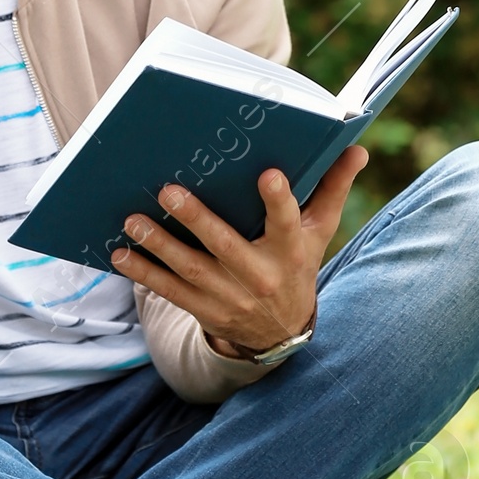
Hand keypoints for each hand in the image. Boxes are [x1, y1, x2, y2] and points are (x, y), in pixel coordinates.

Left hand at [109, 146, 367, 360]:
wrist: (281, 332)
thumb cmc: (297, 263)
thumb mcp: (320, 231)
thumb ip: (333, 187)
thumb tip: (358, 146)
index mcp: (290, 249)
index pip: (288, 221)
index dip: (279, 200)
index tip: (269, 174)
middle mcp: (260, 275)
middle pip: (225, 244)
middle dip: (196, 219)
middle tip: (168, 190)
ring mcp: (229, 296)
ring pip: (190, 269)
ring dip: (158, 246)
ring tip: (132, 221)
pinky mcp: (205, 310)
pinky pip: (170, 291)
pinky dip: (144, 273)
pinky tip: (120, 255)